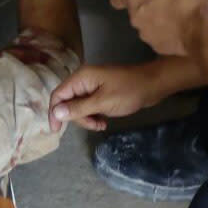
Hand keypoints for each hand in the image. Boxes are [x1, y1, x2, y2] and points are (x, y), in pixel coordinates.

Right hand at [48, 63, 166, 131]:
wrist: (154, 85)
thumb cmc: (129, 91)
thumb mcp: (102, 102)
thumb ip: (78, 108)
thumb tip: (55, 113)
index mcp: (81, 78)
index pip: (58, 95)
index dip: (54, 112)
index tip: (57, 130)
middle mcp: (83, 81)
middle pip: (68, 102)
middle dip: (77, 117)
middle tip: (93, 125)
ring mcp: (92, 86)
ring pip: (78, 107)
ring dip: (86, 118)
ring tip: (101, 125)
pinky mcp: (100, 92)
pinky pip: (89, 106)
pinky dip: (93, 115)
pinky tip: (103, 122)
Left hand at [109, 0, 207, 56]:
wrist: (203, 28)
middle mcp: (134, 17)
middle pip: (135, 10)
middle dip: (147, 5)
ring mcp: (145, 35)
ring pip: (147, 24)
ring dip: (157, 19)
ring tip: (177, 15)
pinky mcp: (158, 48)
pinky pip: (159, 37)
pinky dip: (167, 33)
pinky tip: (181, 28)